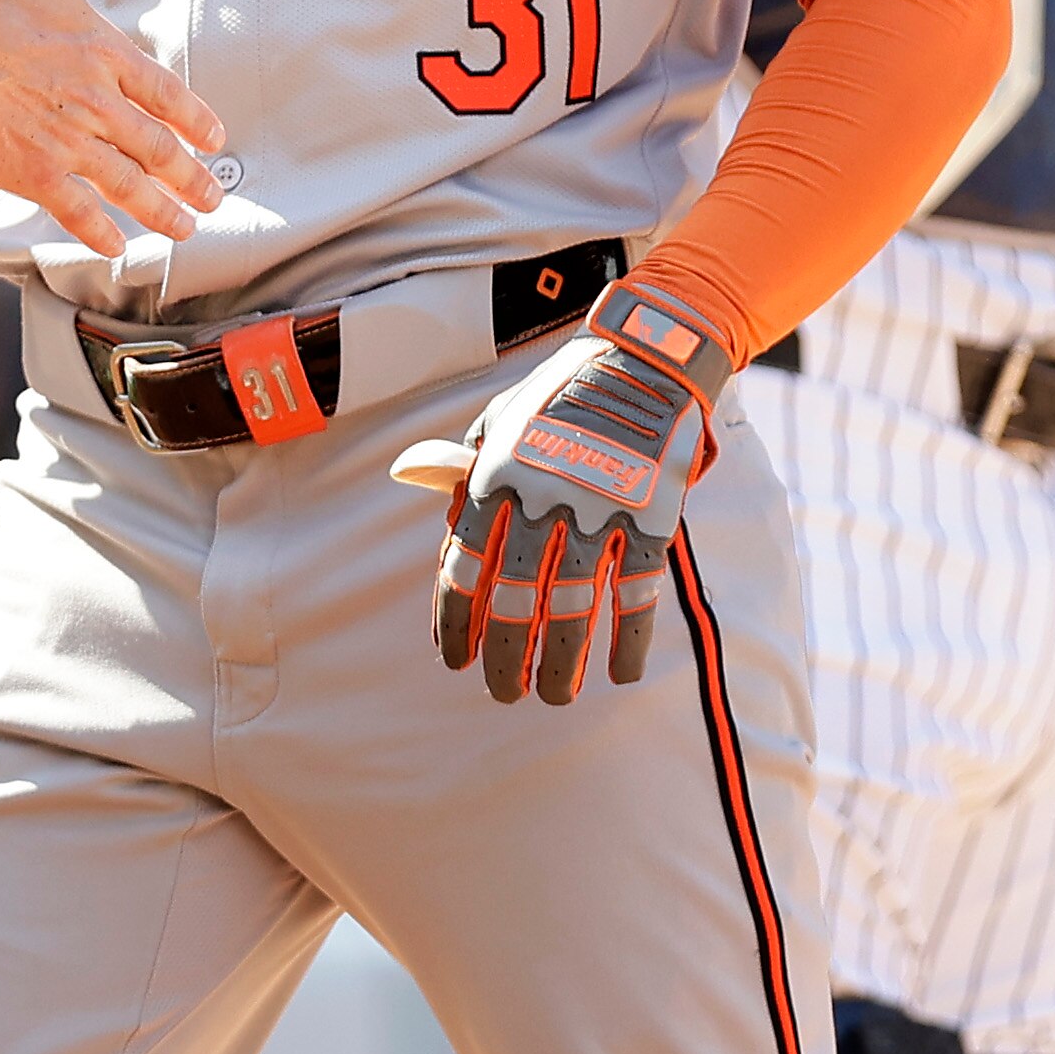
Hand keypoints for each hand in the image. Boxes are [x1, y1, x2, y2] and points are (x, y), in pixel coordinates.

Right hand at [0, 0, 225, 257]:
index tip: (215, 141)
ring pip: (128, 185)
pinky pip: (76, 210)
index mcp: (103, 49)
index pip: (166, 92)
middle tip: (214, 198)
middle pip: (158, 147)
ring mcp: (67, 141)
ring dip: (161, 211)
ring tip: (185, 230)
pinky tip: (115, 248)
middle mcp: (96, 101)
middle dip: (191, 178)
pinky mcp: (31, 171)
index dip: (195, 120)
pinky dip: (99, 232)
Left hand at [394, 281, 734, 701]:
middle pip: (513, 597)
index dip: (456, 620)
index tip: (455, 660)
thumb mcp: (500, 418)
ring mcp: (596, 508)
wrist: (641, 358)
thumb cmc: (560, 395)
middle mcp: (539, 498)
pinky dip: (629, 638)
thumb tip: (405, 473)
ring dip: (562, 660)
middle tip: (504, 695)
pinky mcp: (649, 515)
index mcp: (494, 477)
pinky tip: (620, 672)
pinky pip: (636, 591)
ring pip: (572, 606)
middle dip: (506, 656)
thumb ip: (460, 461)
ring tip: (555, 696)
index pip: (463, 566)